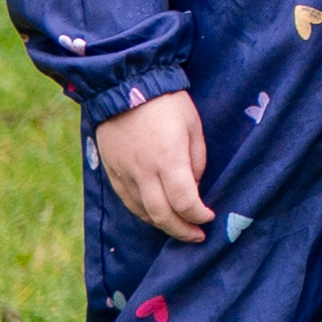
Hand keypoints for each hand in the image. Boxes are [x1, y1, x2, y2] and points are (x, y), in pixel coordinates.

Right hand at [92, 93, 211, 240]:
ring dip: (162, 225)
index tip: (210, 217)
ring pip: (142, 212)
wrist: (125, 86)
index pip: (184, 201)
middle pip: (161, 215)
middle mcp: (143, 171)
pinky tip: (156, 215)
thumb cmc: (168, 103)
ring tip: (179, 228)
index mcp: (168, 159)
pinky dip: (143, 213)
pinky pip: (127, 201)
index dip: (198, 215)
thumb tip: (194, 187)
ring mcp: (123, 173)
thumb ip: (196, 161)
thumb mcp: (194, 127)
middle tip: (197, 236)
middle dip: (182, 230)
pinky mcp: (111, 171)